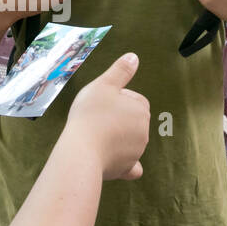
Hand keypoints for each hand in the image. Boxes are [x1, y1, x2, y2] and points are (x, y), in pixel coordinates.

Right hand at [65, 53, 148, 180]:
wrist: (82, 150)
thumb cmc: (91, 114)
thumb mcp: (103, 85)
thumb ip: (120, 70)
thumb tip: (134, 57)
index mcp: (141, 109)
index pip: (134, 100)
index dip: (117, 99)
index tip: (100, 103)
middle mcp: (144, 131)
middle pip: (132, 120)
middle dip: (118, 119)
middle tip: (95, 118)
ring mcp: (137, 151)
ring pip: (129, 141)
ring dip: (117, 138)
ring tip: (95, 136)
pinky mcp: (127, 169)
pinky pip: (132, 167)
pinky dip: (126, 164)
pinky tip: (117, 162)